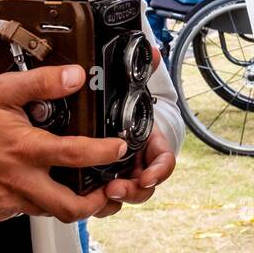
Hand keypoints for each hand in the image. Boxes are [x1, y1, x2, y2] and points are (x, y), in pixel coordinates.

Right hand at [0, 64, 126, 222]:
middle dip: (97, 203)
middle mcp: (19, 180)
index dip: (104, 153)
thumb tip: (74, 76)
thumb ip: (41, 83)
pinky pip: (26, 211)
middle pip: (69, 207)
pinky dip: (38, 201)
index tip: (120, 149)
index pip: (75, 155)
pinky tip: (40, 184)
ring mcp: (7, 199)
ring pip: (49, 212)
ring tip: (83, 189)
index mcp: (24, 148)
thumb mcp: (2, 89)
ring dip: (69, 203)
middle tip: (110, 190)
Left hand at [92, 46, 176, 216]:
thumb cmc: (126, 108)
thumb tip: (154, 51)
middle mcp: (141, 162)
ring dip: (118, 197)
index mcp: (151, 144)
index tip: (148, 176)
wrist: (114, 119)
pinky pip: (107, 199)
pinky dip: (101, 201)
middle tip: (117, 187)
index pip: (164, 162)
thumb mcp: (133, 89)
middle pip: (146, 186)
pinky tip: (89, 197)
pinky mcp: (106, 182)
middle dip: (135, 190)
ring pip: (127, 194)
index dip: (158, 172)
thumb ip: (144, 71)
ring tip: (103, 193)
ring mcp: (125, 175)